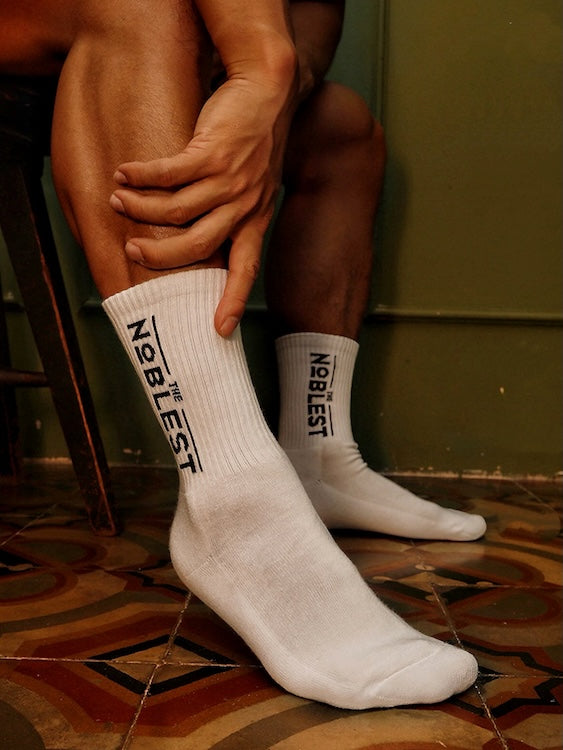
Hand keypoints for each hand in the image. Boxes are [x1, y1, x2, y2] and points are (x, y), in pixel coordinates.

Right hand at [110, 76, 295, 335]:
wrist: (269, 90)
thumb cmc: (254, 141)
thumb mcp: (254, 185)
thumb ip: (232, 212)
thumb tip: (196, 237)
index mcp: (254, 219)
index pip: (245, 269)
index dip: (232, 300)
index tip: (220, 329)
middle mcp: (244, 205)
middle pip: (198, 246)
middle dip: (161, 255)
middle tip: (133, 249)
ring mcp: (230, 179)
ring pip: (177, 210)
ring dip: (141, 207)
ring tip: (118, 201)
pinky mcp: (213, 150)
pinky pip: (170, 173)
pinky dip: (142, 176)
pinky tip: (124, 172)